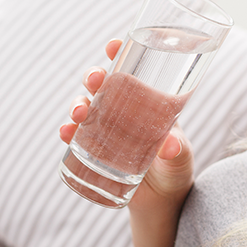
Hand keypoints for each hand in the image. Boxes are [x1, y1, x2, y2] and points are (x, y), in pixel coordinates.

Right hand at [59, 39, 194, 209]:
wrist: (162, 201)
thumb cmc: (176, 171)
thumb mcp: (181, 159)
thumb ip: (177, 150)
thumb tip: (170, 146)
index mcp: (148, 102)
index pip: (133, 70)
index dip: (120, 54)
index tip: (113, 45)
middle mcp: (124, 111)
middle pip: (104, 84)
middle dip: (94, 76)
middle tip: (95, 80)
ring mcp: (107, 129)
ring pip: (86, 106)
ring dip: (77, 104)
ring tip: (78, 113)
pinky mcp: (95, 150)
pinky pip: (76, 136)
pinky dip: (68, 132)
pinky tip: (65, 133)